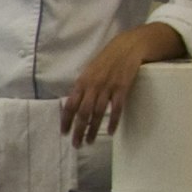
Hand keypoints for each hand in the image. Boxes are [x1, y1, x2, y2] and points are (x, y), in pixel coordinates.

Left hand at [58, 23, 184, 143]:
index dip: (66, 120)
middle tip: (76, 144)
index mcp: (82, 82)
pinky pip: (116, 109)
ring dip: (93, 130)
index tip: (64, 133)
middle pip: (82, 113)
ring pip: (97, 113)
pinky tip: (110, 132)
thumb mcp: (90, 71)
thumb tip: (73, 104)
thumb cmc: (107, 60)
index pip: (70, 104)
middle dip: (78, 130)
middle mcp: (92, 85)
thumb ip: (82, 87)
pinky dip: (112, 121)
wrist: (127, 47)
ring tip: (89, 141)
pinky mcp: (122, 88)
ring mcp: (107, 87)